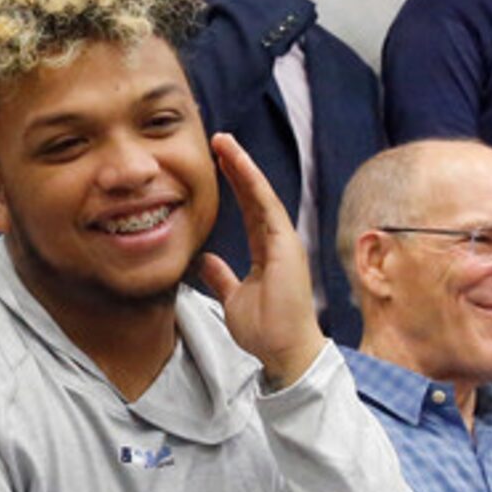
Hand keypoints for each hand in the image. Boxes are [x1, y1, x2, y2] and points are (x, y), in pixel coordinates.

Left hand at [197, 132, 325, 389]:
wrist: (283, 351)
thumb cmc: (265, 330)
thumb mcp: (233, 298)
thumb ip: (221, 277)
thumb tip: (205, 260)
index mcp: (267, 252)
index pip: (249, 210)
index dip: (235, 184)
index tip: (217, 161)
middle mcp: (278, 242)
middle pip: (255, 195)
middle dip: (238, 166)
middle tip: (219, 140)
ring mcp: (284, 242)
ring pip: (262, 194)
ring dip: (243, 166)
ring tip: (224, 142)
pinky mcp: (286, 245)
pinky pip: (267, 207)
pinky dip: (253, 184)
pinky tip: (240, 164)